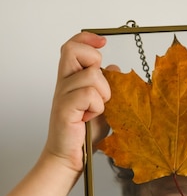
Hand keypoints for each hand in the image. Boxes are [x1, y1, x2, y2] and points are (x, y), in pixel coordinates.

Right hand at [45, 32, 111, 172]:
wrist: (71, 157)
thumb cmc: (84, 134)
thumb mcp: (104, 106)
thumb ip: (108, 87)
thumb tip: (114, 68)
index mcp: (71, 80)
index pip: (73, 46)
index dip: (87, 38)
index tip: (103, 41)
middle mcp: (64, 83)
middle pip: (73, 50)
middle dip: (93, 60)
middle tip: (100, 84)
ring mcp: (63, 95)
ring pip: (92, 76)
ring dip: (103, 94)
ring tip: (97, 110)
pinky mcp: (65, 108)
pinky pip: (89, 94)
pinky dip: (97, 106)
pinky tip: (90, 117)